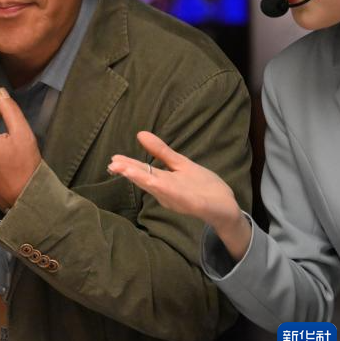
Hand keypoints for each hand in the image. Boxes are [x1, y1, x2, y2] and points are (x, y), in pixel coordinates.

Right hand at [108, 130, 250, 259]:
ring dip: (142, 179)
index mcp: (163, 181)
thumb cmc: (202, 186)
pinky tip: (154, 182)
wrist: (226, 207)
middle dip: (129, 172)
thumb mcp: (180, 164)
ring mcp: (178, 198)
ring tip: (126, 171)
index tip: (113, 159)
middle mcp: (166, 191)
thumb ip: (160, 151)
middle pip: (146, 179)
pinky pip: (176, 196)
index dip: (128, 166)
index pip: (143, 171)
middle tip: (112, 165)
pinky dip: (164, 189)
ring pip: (157, 187)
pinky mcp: (192, 203)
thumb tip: (140, 133)